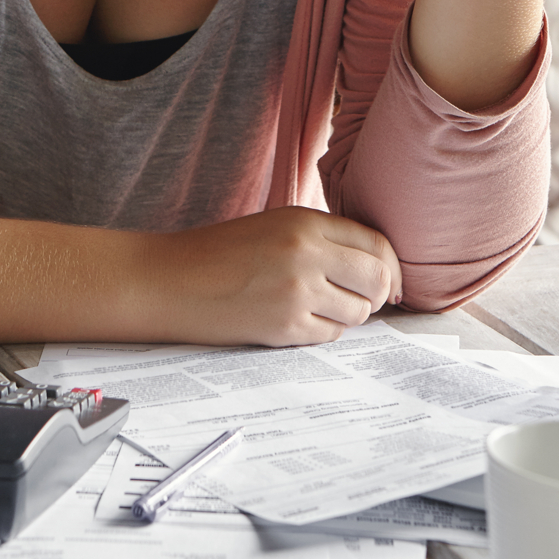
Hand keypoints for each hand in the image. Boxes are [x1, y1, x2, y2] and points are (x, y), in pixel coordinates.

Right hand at [150, 207, 403, 347]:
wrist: (167, 280)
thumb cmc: (220, 253)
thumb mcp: (276, 226)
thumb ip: (324, 239)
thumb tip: (378, 267)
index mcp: (305, 222)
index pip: (377, 244)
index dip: (392, 267)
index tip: (390, 282)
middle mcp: (306, 254)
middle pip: (377, 280)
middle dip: (378, 294)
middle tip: (362, 300)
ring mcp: (296, 292)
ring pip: (358, 313)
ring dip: (349, 315)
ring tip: (321, 308)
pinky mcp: (283, 327)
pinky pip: (330, 335)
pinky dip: (324, 331)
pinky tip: (299, 320)